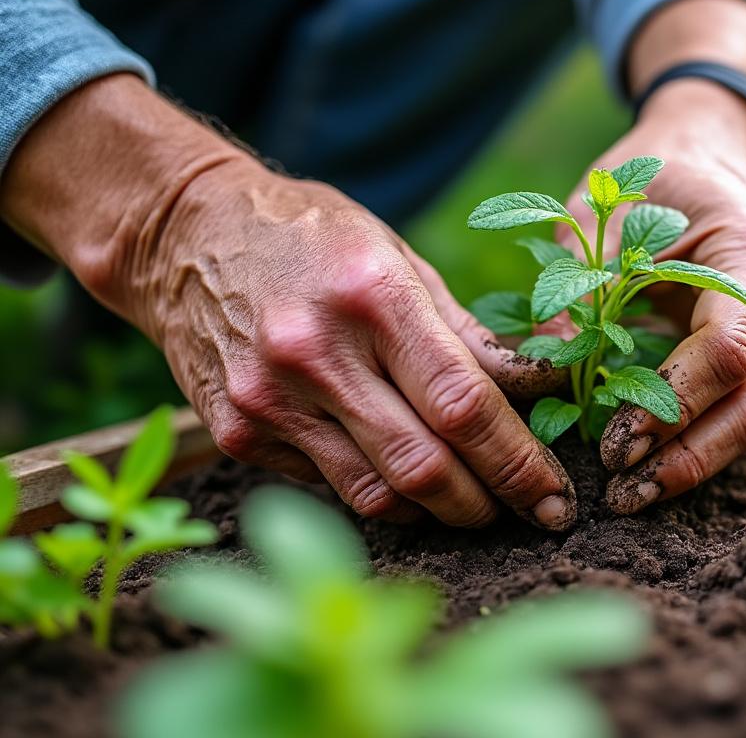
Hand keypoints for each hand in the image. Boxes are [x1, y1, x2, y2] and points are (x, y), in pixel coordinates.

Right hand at [136, 158, 578, 527]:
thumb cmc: (316, 239)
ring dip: (441, 513)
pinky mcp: (238, 433)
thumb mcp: (401, 259)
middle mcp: (314, 353)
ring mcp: (270, 400)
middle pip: (425, 467)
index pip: (464, 405)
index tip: (558, 496)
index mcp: (373, 297)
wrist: (186, 233)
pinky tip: (406, 480)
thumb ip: (470, 334)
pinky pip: (332, 488)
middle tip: (534, 513)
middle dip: (491, 504)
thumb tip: (547, 385)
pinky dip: (382, 494)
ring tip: (478, 504)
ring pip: (379, 495)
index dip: (521, 463)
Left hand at [560, 79, 745, 513]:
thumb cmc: (654, 179)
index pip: (726, 353)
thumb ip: (578, 287)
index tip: (612, 445)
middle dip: (686, 460)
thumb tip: (545, 373)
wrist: (713, 155)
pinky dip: (703, 442)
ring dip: (694, 462)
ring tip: (630, 493)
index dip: (670, 408)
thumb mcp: (600, 213)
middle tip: (621, 496)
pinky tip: (653, 465)